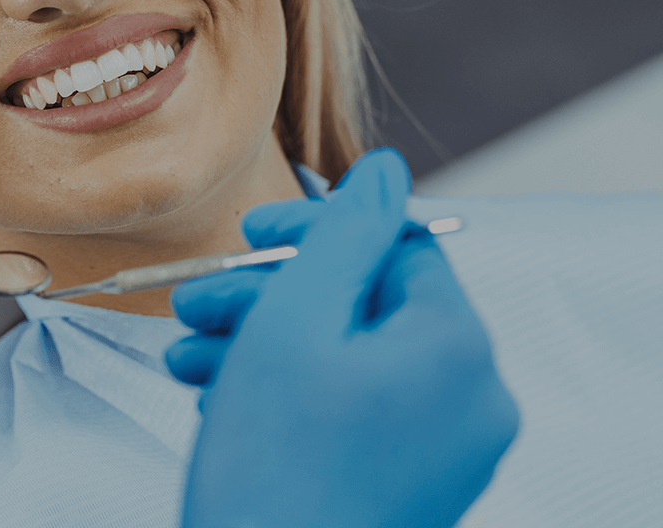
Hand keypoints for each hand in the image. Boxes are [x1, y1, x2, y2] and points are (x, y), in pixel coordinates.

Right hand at [168, 149, 517, 527]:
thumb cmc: (275, 472)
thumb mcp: (295, 323)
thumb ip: (344, 234)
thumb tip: (387, 171)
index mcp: (459, 350)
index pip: (400, 246)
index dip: (319, 229)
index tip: (254, 231)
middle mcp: (473, 401)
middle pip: (369, 306)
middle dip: (273, 295)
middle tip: (201, 301)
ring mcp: (448, 454)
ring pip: (352, 362)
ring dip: (266, 345)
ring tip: (188, 358)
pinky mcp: (413, 491)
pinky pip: (356, 414)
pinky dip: (291, 396)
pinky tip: (218, 399)